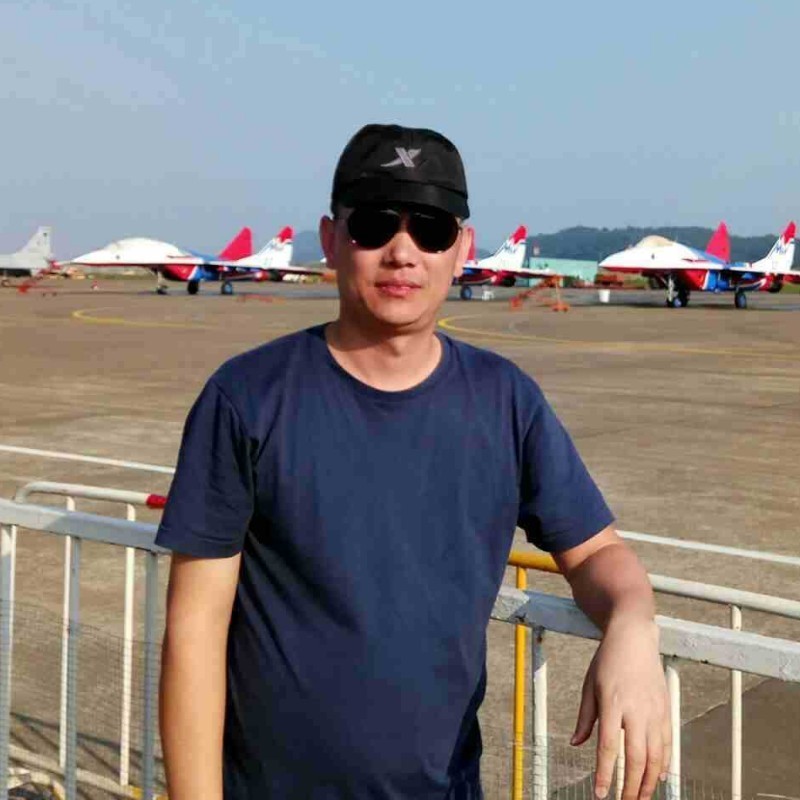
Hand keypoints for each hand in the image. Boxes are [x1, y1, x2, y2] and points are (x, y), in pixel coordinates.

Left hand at [570, 618, 670, 798]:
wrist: (634, 637)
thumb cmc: (607, 660)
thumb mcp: (589, 685)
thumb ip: (585, 718)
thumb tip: (576, 743)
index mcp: (612, 703)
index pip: (608, 748)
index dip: (605, 775)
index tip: (600, 794)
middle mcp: (636, 710)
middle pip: (636, 758)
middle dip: (631, 787)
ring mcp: (654, 711)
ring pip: (656, 756)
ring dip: (648, 781)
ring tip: (640, 798)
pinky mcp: (666, 709)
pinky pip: (667, 744)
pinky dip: (664, 764)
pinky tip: (657, 778)